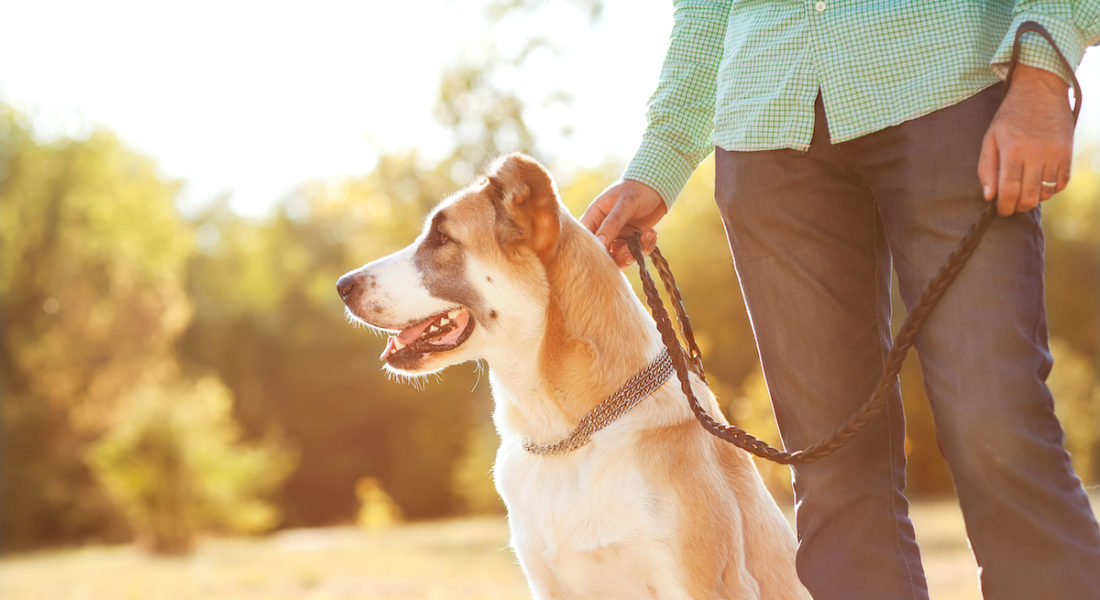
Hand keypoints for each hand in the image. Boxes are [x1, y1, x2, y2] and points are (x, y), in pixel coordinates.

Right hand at [579, 180, 667, 266]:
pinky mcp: (631, 241)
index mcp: (593, 218)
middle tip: (631, 253)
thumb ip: (611, 224)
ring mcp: (617, 237)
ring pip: (621, 256)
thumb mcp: (624, 204)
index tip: (609, 253)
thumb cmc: (635, 190)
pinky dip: (646, 246)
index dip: (594, 252)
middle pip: (603, 254)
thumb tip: (599, 244)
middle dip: (619, 256)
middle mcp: (603, 230)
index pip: (586, 240)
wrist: (656, 187)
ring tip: (648, 233)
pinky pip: (636, 252)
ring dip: (636, 250)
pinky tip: (651, 232)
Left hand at [978, 64, 1073, 215]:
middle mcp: (1036, 153)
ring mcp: (1055, 153)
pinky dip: (1050, 190)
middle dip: (1017, 207)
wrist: (1040, 92)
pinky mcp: (1067, 152)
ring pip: (1046, 193)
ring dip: (1034, 199)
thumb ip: (986, 168)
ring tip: (1024, 192)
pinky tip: (1039, 184)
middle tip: (1011, 205)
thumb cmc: (1010, 117)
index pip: (1009, 190)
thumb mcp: (990, 138)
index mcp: (1013, 150)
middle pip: (1029, 196)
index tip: (1000, 211)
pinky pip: (1061, 183)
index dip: (1004, 206)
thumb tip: (989, 197)